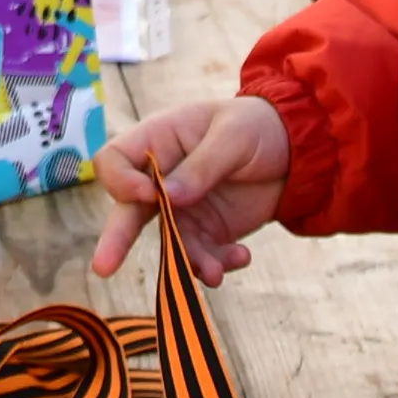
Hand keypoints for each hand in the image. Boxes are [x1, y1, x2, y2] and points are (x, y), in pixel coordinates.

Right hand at [89, 95, 291, 283]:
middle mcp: (160, 179)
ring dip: (187, 262)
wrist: (294, 151)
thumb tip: (167, 198)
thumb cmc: (255, 125)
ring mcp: (182, 210)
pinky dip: (217, 265)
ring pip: (168, 244)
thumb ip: (202, 166)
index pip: (114, 161)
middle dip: (117, 239)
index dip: (122, 181)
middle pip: (127, 210)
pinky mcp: (206, 233)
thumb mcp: (232, 136)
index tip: (149, 194)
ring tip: (214, 272)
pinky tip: (241, 256)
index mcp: (157, 141)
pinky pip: (200, 257)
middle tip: (104, 267)